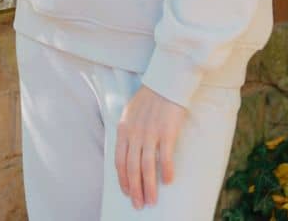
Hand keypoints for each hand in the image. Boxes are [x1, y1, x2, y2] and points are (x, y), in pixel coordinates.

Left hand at [115, 85, 186, 209]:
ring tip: (151, 200)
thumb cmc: (149, 98)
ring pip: (147, 166)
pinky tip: (168, 182)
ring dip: (149, 186)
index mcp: (123, 129)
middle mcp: (134, 133)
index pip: (119, 161)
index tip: (127, 193)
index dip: (123, 179)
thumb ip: (127, 132)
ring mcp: (150, 133)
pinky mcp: (166, 132)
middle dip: (135, 189)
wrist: (165, 82)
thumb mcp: (130, 113)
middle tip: (139, 204)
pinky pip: (165, 156)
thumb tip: (127, 153)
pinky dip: (166, 170)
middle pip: (132, 168)